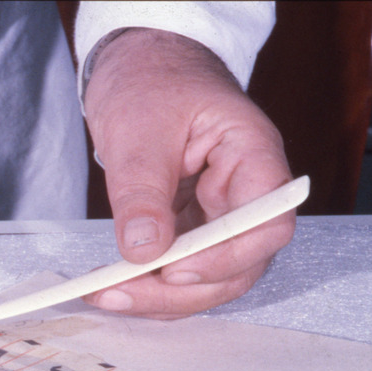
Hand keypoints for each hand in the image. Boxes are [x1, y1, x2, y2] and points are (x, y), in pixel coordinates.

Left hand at [81, 29, 294, 318]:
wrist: (140, 71)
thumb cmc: (149, 84)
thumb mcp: (138, 130)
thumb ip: (142, 191)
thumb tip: (145, 250)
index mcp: (253, 156)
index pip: (267, 224)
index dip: (226, 257)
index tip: (174, 271)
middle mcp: (247, 194)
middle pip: (238, 265)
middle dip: (180, 291)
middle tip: (118, 293)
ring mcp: (222, 216)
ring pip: (210, 279)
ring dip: (161, 298)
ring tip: (105, 293)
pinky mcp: (193, 229)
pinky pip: (183, 271)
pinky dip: (150, 287)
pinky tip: (113, 287)